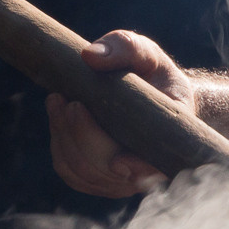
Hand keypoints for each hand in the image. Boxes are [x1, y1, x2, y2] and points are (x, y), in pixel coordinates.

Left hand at [48, 30, 183, 197]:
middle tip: (69, 101)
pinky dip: (61, 147)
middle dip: (83, 135)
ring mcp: (124, 179)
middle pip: (108, 168)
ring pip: (85, 172)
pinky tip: (58, 118)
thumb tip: (90, 56)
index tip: (118, 162)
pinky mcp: (102, 180)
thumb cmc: (153, 73)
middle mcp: (150, 168)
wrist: (152, 94)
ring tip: (57, 101)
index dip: (140, 170)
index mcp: (171, 140)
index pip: (158, 166)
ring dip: (65, 137)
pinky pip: (74, 174)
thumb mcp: (146, 53)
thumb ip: (126, 48)